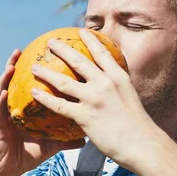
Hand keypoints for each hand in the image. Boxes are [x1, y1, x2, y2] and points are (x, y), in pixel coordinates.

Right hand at [0, 49, 85, 175]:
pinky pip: (1, 110)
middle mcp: (19, 107)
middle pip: (24, 81)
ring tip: (12, 63)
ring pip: (7, 89)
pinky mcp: (0, 125)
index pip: (40, 86)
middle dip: (27, 63)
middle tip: (32, 48)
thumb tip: (87, 137)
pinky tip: (4, 92)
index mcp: (31, 109)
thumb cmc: (30, 155)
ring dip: (8, 75)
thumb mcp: (53, 145)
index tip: (55, 56)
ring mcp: (8, 114)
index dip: (45, 72)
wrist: (11, 170)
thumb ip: (67, 138)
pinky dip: (2, 100)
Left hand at [29, 29, 154, 166]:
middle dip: (62, 49)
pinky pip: (59, 105)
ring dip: (46, 73)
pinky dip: (45, 98)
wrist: (142, 144)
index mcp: (119, 77)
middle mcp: (105, 83)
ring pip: (63, 82)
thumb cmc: (138, 125)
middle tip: (50, 42)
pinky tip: (34, 93)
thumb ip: (117, 88)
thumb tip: (109, 82)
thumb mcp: (130, 97)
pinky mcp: (85, 116)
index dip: (90, 41)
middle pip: (79, 61)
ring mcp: (94, 99)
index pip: (102, 53)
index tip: (81, 31)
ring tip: (34, 67)